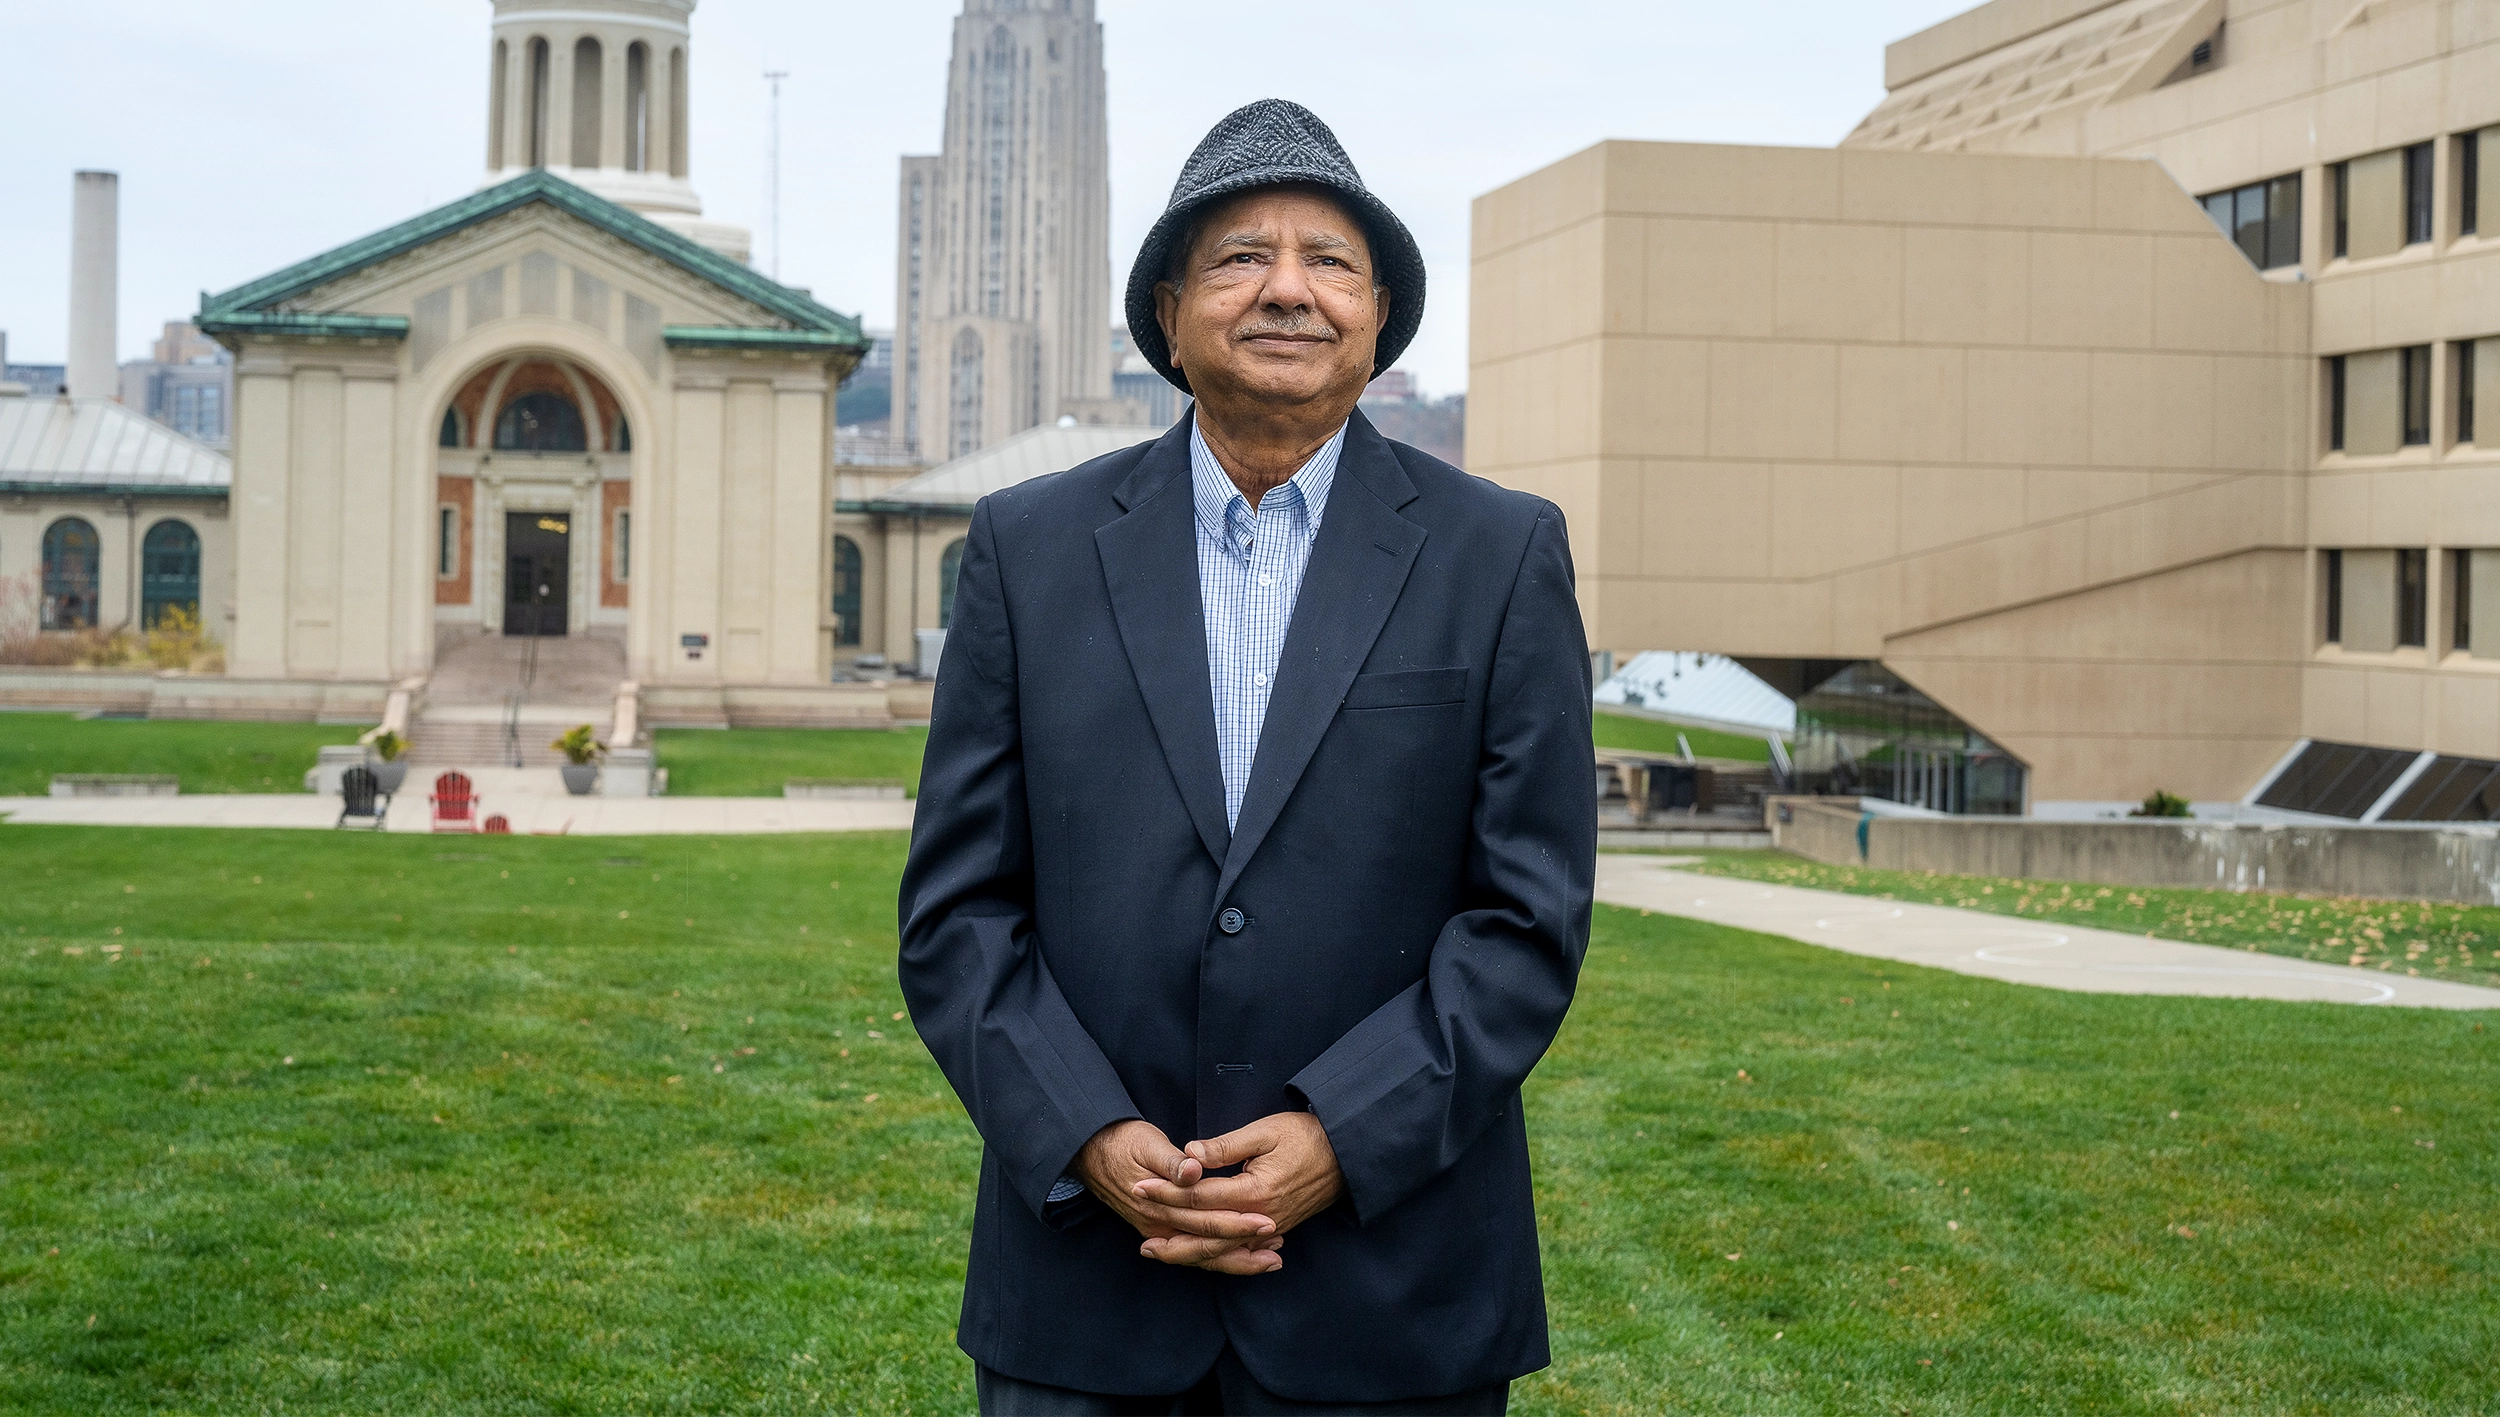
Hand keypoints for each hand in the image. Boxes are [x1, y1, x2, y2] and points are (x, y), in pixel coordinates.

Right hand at [1075, 1119, 1282, 1274]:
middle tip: (1278, 1243)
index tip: (1266, 1222)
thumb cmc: (1122, 1142)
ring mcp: (1158, 1232)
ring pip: (1202, 1257)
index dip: (1238, 1223)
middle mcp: (1158, 1226)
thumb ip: (1172, 1160)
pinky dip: (1220, 1257)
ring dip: (1237, 1260)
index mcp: (1158, 1205)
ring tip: (1271, 1259)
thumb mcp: (1146, 1142)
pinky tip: (1244, 1254)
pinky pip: (1193, 1252)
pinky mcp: (1159, 1231)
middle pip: (1207, 1246)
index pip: (1205, 1221)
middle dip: (1245, 1246)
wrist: (1091, 1151)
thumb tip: (1194, 1169)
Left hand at [1132, 1112, 1342, 1270]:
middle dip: (1171, 1235)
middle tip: (1140, 1239)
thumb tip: (1190, 1154)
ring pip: (1223, 1249)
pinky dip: (1218, 1257)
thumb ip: (1226, 1145)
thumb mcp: (1266, 1131)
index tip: (1140, 1186)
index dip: (1167, 1192)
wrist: (1348, 1153)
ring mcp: (1270, 1227)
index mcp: (1254, 1191)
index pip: (1200, 1197)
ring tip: (1160, 1254)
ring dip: (1189, 1254)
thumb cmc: (1307, 1136)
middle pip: (1207, 1234)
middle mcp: (1260, 1217)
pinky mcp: (1277, 1229)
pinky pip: (1241, 1251)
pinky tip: (1199, 1257)